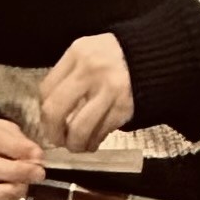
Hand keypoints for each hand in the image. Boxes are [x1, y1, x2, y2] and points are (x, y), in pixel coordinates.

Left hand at [38, 33, 134, 154]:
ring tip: (76, 146)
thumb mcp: (89, 53)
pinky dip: (94, 141)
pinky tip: (93, 142)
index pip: (46, 90)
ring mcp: (109, 90)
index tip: (49, 121)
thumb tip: (51, 111)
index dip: (44, 112)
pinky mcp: (124, 107)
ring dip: (74, 143)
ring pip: (79, 128)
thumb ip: (69, 75)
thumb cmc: (114, 58)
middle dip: (52, 132)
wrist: (155, 58)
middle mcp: (91, 71)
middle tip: (56, 140)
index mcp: (78, 54)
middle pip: (56, 110)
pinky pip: (102, 131)